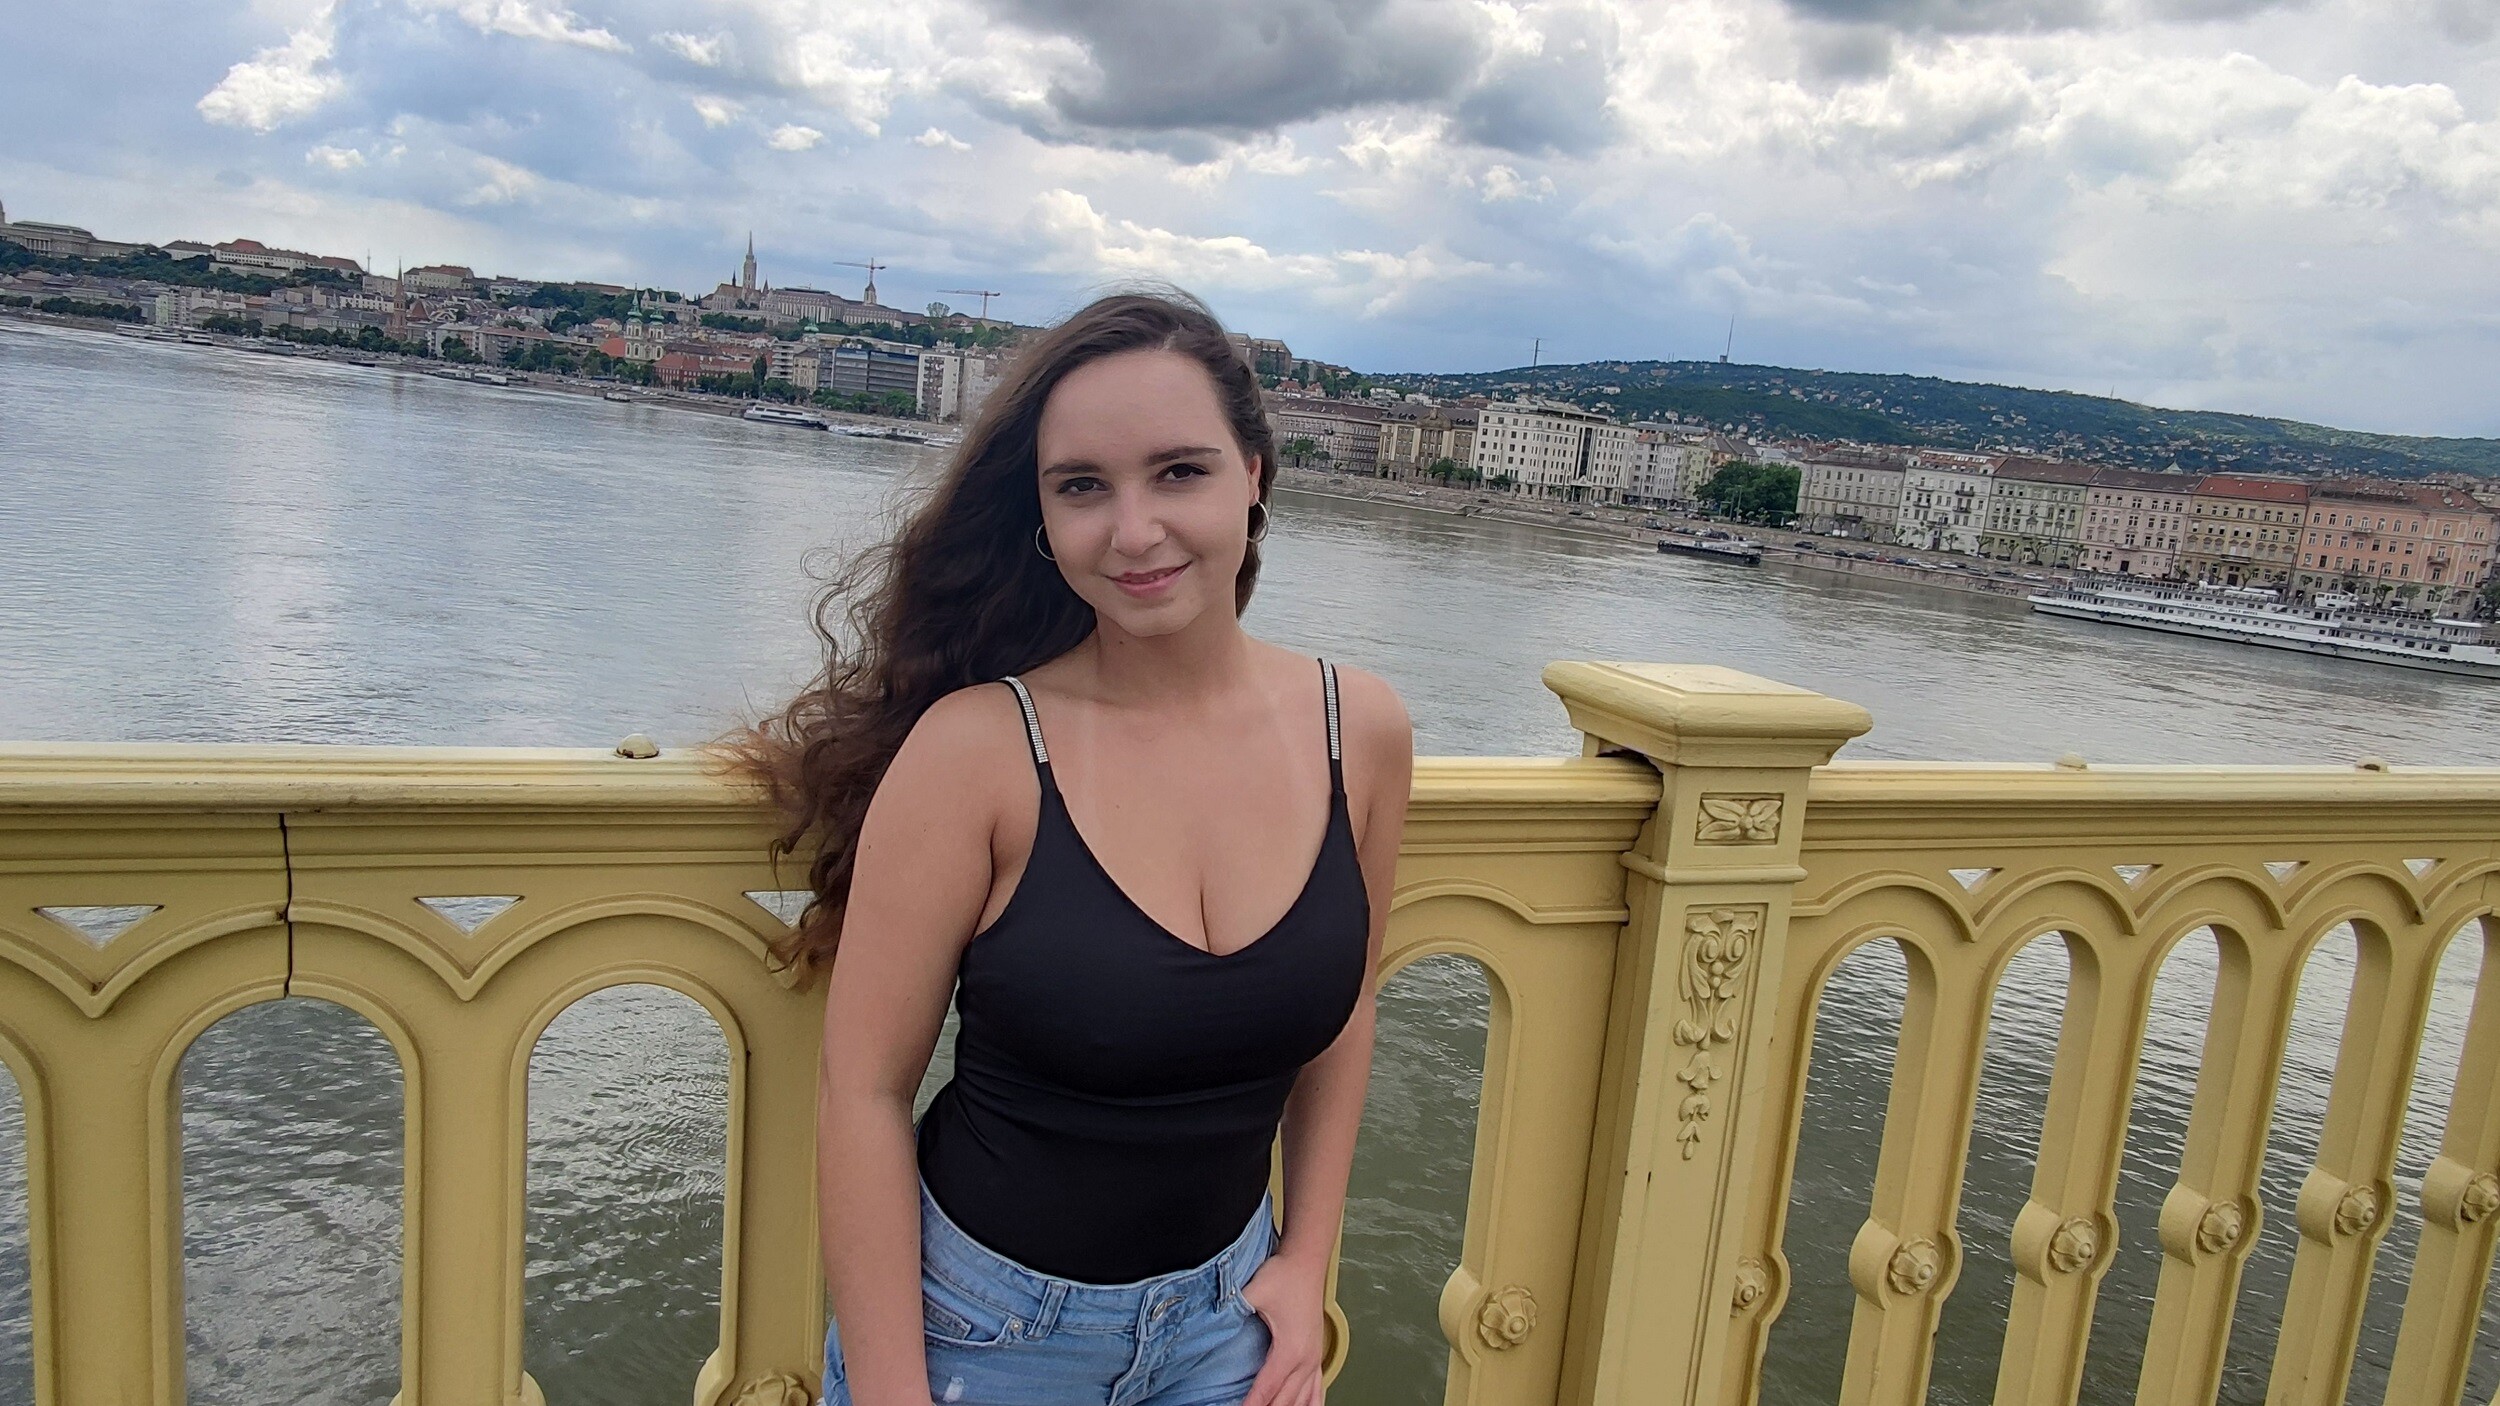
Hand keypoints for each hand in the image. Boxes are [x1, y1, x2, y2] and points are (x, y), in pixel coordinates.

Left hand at [1238, 1250, 1328, 1405]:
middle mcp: (1305, 1359)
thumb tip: (1212, 1323)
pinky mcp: (1316, 1354)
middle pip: (1285, 1402)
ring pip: (1304, 1401)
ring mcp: (1314, 1359)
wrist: (1307, 1261)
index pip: (1266, 1390)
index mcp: (1289, 1349)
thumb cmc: (1285, 1275)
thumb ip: (1231, 1308)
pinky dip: (1310, 1405)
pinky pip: (1318, 1390)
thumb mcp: (1253, 1292)